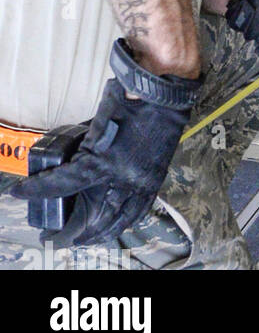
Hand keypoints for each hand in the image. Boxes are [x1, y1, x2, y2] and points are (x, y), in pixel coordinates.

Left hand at [12, 75, 197, 246]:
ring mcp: (140, 182)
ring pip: (116, 221)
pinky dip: (125, 222)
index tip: (19, 192)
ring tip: (84, 239)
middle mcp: (122, 179)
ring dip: (97, 234)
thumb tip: (70, 163)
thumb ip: (84, 147)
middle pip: (90, 218)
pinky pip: (139, 211)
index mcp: (102, 162)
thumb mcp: (96, 123)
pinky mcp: (154, 180)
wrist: (164, 94)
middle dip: (69, 231)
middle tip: (54, 235)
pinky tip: (117, 226)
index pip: (61, 185)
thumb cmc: (130, 100)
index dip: (37, 190)